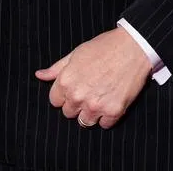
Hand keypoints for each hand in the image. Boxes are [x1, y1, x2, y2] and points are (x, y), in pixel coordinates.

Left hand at [35, 28, 151, 129]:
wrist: (132, 47)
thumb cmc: (104, 47)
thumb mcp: (75, 53)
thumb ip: (56, 69)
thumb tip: (39, 75)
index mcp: (66, 81)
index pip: (55, 101)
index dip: (64, 94)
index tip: (74, 88)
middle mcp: (78, 96)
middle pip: (69, 113)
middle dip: (77, 104)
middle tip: (89, 90)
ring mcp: (96, 105)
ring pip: (85, 122)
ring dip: (91, 113)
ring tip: (100, 96)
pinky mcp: (114, 111)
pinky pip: (104, 125)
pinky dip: (107, 116)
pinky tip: (111, 100)